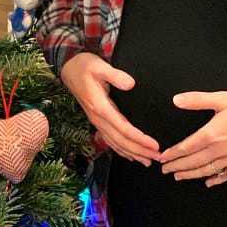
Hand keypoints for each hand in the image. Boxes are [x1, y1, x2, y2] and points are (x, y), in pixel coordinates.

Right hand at [60, 52, 160, 166]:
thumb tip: (131, 84)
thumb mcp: (99, 66)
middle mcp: (98, 118)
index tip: (155, 145)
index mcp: (100, 107)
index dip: (139, 139)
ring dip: (132, 154)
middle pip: (120, 140)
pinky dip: (120, 150)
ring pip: (115, 143)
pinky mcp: (96, 120)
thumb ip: (115, 75)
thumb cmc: (84, 66)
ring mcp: (96, 121)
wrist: (68, 68)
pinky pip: (109, 140)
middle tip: (158, 157)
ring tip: (148, 161)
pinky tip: (130, 156)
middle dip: (140, 151)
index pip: (123, 128)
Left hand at [158, 89, 226, 186]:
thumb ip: (197, 100)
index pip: (187, 147)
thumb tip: (176, 100)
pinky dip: (217, 179)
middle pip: (194, 162)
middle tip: (164, 170)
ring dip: (192, 175)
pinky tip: (209, 182)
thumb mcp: (222, 98)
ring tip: (179, 177)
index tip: (161, 158)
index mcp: (213, 133)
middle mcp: (221, 149)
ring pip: (208, 170)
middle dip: (178, 167)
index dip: (173, 153)